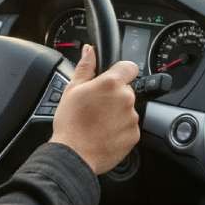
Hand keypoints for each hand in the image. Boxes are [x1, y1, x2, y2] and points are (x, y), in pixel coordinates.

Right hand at [50, 45, 140, 174]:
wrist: (74, 154)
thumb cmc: (70, 122)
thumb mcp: (72, 89)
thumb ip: (85, 67)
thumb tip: (89, 50)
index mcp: (111, 83)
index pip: (129, 67)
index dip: (121, 71)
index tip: (113, 78)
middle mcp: (126, 99)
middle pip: (126, 90)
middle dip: (114, 95)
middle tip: (97, 105)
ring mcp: (131, 118)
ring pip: (127, 109)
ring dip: (117, 112)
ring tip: (98, 122)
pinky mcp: (134, 135)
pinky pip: (129, 126)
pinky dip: (119, 128)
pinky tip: (104, 132)